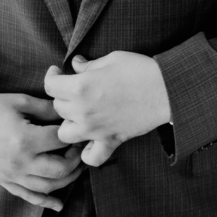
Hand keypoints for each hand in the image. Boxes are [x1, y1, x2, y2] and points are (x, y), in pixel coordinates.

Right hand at [0, 93, 82, 211]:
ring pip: (48, 187)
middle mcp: (19, 162)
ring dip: (68, 179)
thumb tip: (67, 113)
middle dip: (76, 159)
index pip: (60, 140)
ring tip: (77, 167)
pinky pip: (28, 196)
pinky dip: (45, 202)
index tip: (80, 126)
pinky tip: (59, 204)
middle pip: (59, 169)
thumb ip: (46, 108)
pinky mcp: (5, 181)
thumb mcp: (19, 101)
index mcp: (24, 139)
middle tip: (81, 147)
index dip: (74, 133)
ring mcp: (12, 175)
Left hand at [44, 51, 171, 166]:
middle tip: (75, 88)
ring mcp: (95, 129)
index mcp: (80, 87)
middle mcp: (83, 111)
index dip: (51, 76)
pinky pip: (91, 157)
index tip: (57, 73)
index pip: (50, 86)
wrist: (167, 88)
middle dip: (63, 96)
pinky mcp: (111, 141)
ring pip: (65, 134)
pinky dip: (88, 152)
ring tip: (79, 114)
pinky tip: (91, 141)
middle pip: (57, 107)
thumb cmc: (139, 69)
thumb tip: (75, 65)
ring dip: (69, 123)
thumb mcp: (111, 58)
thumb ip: (89, 65)